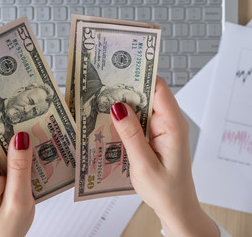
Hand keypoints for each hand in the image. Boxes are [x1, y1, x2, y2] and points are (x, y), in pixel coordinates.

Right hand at [110, 77, 218, 236]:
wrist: (176, 208)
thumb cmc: (165, 190)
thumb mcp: (143, 164)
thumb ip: (131, 134)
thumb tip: (118, 106)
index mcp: (172, 125)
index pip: (158, 88)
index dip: (140, 75)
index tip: (118, 69)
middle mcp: (169, 123)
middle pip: (148, 94)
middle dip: (126, 88)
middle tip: (101, 86)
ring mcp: (162, 129)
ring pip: (142, 107)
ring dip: (123, 105)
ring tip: (100, 101)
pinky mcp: (155, 136)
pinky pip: (140, 121)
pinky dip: (126, 119)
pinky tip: (110, 120)